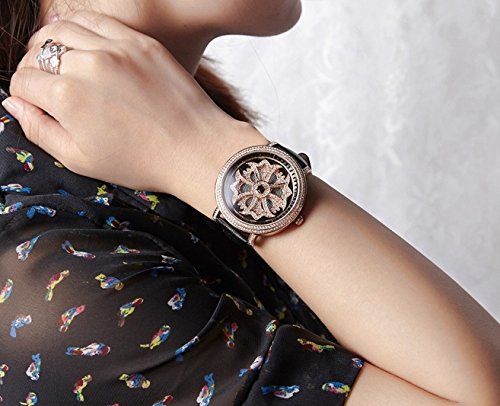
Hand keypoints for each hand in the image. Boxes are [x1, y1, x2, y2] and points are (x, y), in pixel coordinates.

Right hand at [3, 10, 267, 214]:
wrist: (196, 149)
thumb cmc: (144, 161)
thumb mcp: (83, 160)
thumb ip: (41, 131)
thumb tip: (14, 104)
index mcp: (67, 98)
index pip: (23, 81)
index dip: (23, 94)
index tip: (35, 102)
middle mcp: (87, 65)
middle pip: (38, 52)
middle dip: (34, 69)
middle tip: (44, 84)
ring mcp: (116, 48)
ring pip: (63, 29)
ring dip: (52, 43)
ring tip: (59, 61)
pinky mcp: (140, 41)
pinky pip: (97, 21)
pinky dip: (81, 28)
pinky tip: (83, 43)